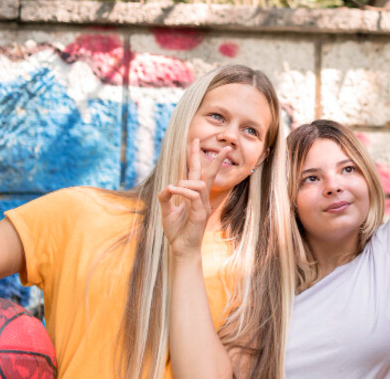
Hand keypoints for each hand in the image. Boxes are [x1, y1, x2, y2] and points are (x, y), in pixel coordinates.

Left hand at [158, 138, 231, 258]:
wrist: (181, 250)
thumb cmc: (177, 232)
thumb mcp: (166, 212)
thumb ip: (165, 198)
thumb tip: (167, 186)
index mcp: (195, 196)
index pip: (197, 173)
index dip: (195, 157)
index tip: (194, 141)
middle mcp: (202, 199)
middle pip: (208, 174)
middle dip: (215, 159)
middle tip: (224, 146)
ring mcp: (203, 206)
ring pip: (199, 184)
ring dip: (185, 181)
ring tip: (173, 188)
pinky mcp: (200, 214)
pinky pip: (194, 196)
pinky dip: (182, 191)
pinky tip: (172, 191)